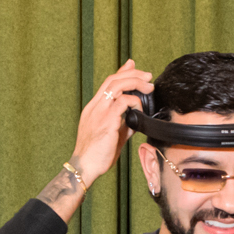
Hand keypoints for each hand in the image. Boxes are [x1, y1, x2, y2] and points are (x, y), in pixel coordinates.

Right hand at [69, 61, 156, 186]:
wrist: (85, 167)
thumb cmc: (97, 154)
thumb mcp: (112, 134)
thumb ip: (123, 122)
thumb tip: (136, 118)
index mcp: (94, 108)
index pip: (108, 83)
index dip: (122, 72)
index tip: (133, 66)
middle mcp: (95, 106)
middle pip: (112, 79)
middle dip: (132, 74)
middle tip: (147, 76)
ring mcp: (99, 112)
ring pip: (116, 85)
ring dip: (135, 83)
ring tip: (148, 87)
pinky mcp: (106, 121)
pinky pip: (122, 103)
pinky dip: (134, 102)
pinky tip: (140, 108)